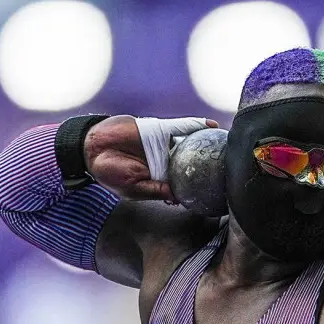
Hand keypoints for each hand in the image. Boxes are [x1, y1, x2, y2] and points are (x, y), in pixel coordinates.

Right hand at [84, 115, 217, 200]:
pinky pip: (181, 127)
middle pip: (194, 161)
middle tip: (231, 166)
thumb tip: (178, 197)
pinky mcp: (159, 130)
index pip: (187, 182)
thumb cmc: (110, 172)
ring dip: (207, 143)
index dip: (201, 184)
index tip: (220, 189)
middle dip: (210, 163)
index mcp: (162, 179)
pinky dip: (196, 125)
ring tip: (228, 143)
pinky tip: (212, 125)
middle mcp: (166, 162)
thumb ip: (156, 190)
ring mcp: (164, 145)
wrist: (92, 147)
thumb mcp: (133, 188)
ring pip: (191, 144)